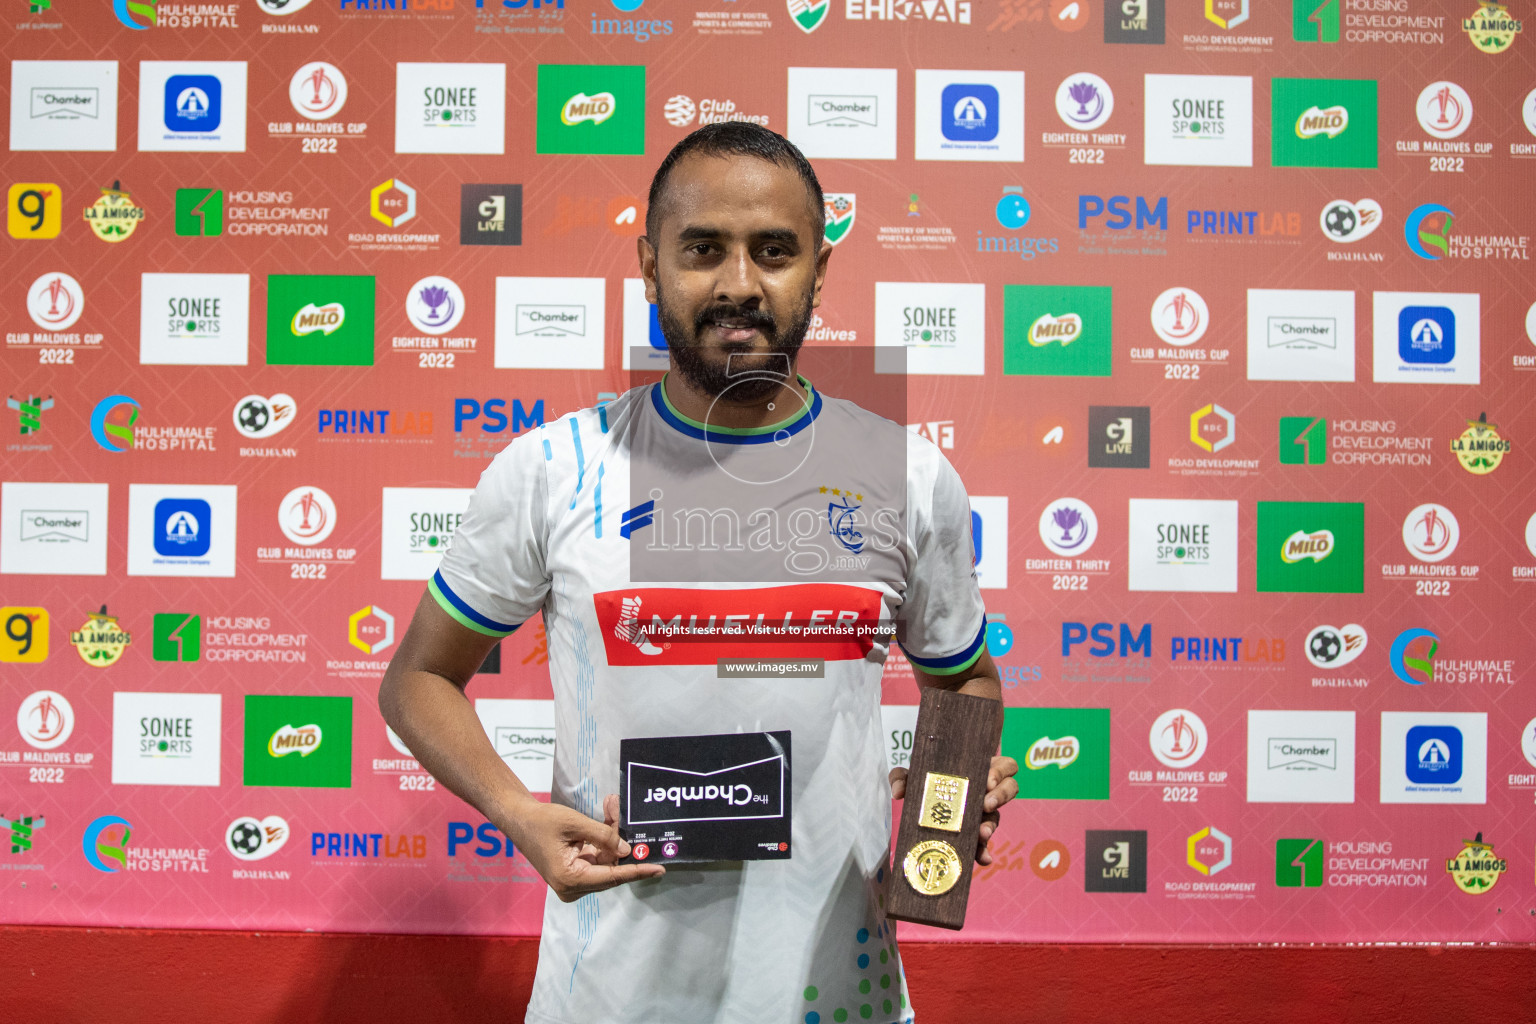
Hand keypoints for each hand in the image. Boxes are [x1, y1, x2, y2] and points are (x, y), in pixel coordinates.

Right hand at [506, 793, 664, 902]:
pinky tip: (606, 817)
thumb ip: (603, 837)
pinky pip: (597, 859)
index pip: (613, 877)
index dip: (638, 871)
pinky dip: (603, 840)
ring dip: (610, 836)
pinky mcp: (573, 874)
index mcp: (571, 879)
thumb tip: (627, 850)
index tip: (659, 869)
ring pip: (605, 861)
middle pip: (610, 867)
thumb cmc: (542, 822)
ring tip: (611, 807)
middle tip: (618, 809)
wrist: (519, 820)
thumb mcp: (575, 824)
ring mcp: (572, 883)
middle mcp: (572, 887)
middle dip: (619, 840)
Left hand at [889, 754, 1018, 865]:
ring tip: (982, 833)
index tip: (988, 780)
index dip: (1001, 771)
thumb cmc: (923, 783)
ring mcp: (984, 815)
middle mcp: (986, 792)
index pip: (1005, 766)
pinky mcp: (976, 836)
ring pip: (998, 817)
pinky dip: (984, 852)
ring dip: (992, 825)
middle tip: (985, 803)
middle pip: (1010, 788)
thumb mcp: (913, 776)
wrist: (918, 807)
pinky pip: (986, 844)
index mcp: (979, 771)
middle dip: (1001, 796)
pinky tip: (983, 859)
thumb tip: (898, 791)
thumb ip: (902, 777)